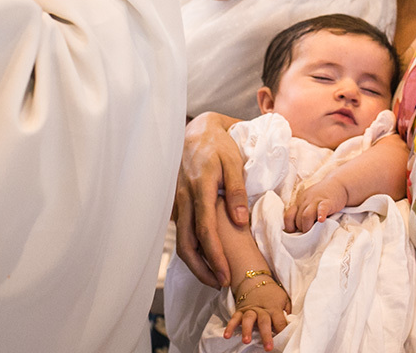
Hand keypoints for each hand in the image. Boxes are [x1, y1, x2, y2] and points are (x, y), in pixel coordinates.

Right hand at [174, 112, 245, 287]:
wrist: (197, 130)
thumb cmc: (219, 146)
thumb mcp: (234, 162)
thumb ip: (236, 191)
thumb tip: (240, 222)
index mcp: (199, 188)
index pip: (205, 231)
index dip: (214, 257)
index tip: (225, 276)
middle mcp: (183, 198)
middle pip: (187, 244)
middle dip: (202, 269)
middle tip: (220, 284)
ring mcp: (176, 201)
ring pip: (181, 240)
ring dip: (196, 262)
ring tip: (214, 276)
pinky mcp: (176, 203)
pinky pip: (181, 231)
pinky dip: (191, 248)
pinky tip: (205, 256)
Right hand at [225, 278, 290, 350]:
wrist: (255, 279)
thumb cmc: (272, 293)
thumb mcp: (284, 299)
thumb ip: (287, 311)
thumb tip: (290, 324)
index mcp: (274, 308)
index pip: (280, 321)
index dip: (282, 330)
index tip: (285, 340)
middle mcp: (261, 309)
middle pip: (264, 322)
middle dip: (266, 335)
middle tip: (268, 347)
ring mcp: (250, 310)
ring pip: (248, 319)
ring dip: (247, 330)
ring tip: (246, 341)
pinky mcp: (240, 310)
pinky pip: (234, 318)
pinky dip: (230, 326)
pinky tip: (227, 336)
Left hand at [284, 175, 349, 232]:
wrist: (337, 184)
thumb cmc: (322, 197)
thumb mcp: (309, 204)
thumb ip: (304, 214)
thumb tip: (298, 232)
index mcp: (299, 203)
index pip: (288, 216)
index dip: (290, 227)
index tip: (295, 233)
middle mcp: (305, 201)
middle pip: (298, 219)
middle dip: (302, 229)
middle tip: (309, 234)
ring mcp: (316, 200)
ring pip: (306, 215)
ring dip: (308, 226)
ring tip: (313, 232)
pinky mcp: (328, 201)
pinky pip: (322, 208)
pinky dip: (321, 215)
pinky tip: (321, 220)